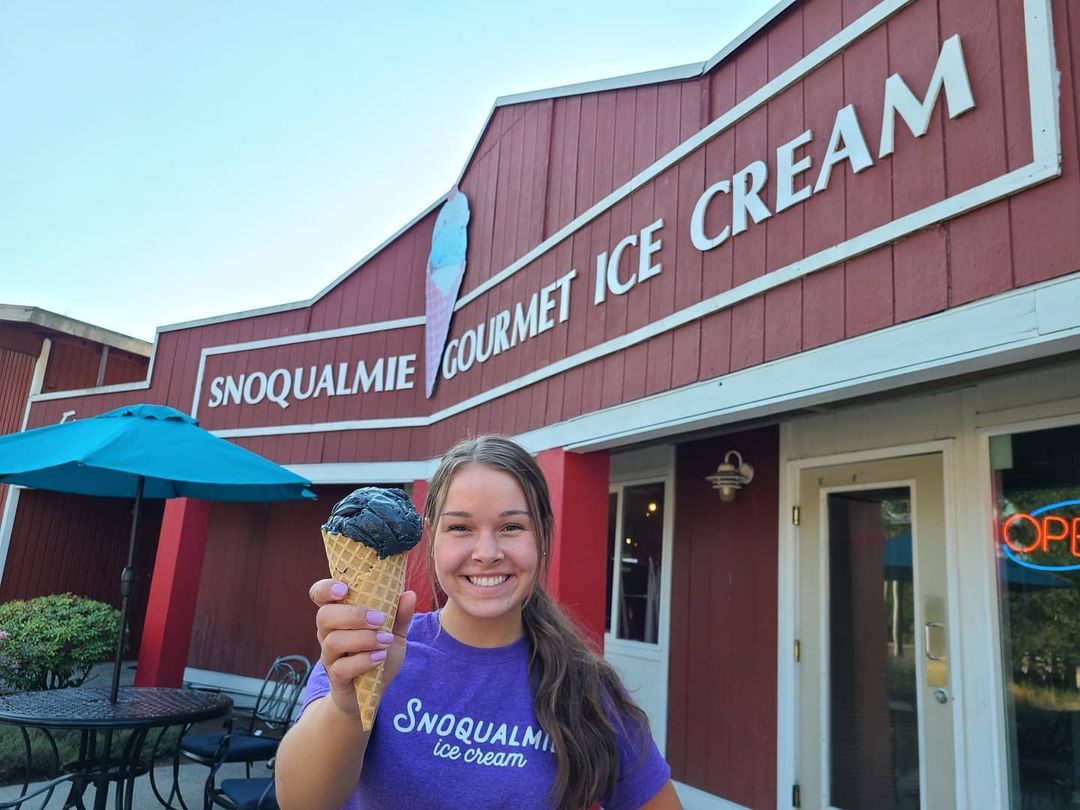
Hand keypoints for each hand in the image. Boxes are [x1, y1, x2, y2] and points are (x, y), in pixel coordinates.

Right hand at [309, 579, 415, 718]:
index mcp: (339, 614)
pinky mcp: (336, 677)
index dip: (326, 588)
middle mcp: (328, 633)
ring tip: (386, 640)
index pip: (319, 595)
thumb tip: (409, 594)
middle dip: (353, 615)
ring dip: (363, 638)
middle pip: (324, 616)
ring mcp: (330, 656)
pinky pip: (341, 668)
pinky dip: (363, 661)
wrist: (373, 692)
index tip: (345, 589)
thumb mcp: (394, 633)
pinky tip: (380, 657)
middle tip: (379, 619)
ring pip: (333, 641)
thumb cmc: (380, 654)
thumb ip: (400, 615)